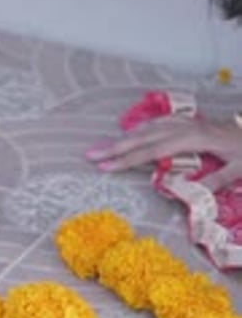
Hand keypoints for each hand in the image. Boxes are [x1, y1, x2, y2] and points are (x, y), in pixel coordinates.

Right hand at [86, 117, 241, 191]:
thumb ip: (216, 180)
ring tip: (103, 146)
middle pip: (144, 137)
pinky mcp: (190, 122)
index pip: (153, 151)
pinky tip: (132, 133)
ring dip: (124, 137)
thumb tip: (192, 195)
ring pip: (149, 128)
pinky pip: (159, 123)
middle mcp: (187, 127)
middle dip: (115, 146)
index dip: (127, 159)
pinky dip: (142, 128)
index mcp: (195, 139)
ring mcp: (187, 122)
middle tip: (90, 154)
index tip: (105, 166)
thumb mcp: (239, 168)